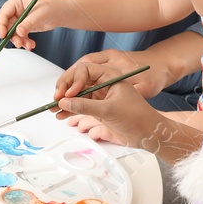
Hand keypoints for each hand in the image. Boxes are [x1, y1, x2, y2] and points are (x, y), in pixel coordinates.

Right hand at [0, 0, 64, 50]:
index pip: (4, 13)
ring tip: (28, 45)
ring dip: (20, 40)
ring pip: (14, 32)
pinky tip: (31, 44)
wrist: (64, 11)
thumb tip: (18, 31)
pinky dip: (25, 41)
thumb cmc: (54, 6)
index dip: (1, 25)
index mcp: (17, 1)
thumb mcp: (40, 14)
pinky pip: (21, 36)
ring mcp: (21, 18)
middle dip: (12, 36)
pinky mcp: (26, 26)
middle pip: (7, 25)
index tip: (3, 35)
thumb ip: (29, 23)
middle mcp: (17, 9)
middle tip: (18, 43)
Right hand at [52, 58, 167, 150]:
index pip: (85, 70)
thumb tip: (65, 102)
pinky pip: (80, 105)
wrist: (148, 133)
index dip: (73, 80)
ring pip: (77, 94)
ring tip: (54, 108)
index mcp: (109, 76)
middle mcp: (103, 84)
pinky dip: (70, 109)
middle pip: (78, 80)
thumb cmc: (137, 117)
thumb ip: (85, 106)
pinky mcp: (98, 108)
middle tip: (56, 99)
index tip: (67, 93)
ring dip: (65, 101)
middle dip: (65, 89)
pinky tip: (62, 114)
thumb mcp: (109, 110)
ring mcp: (100, 96)